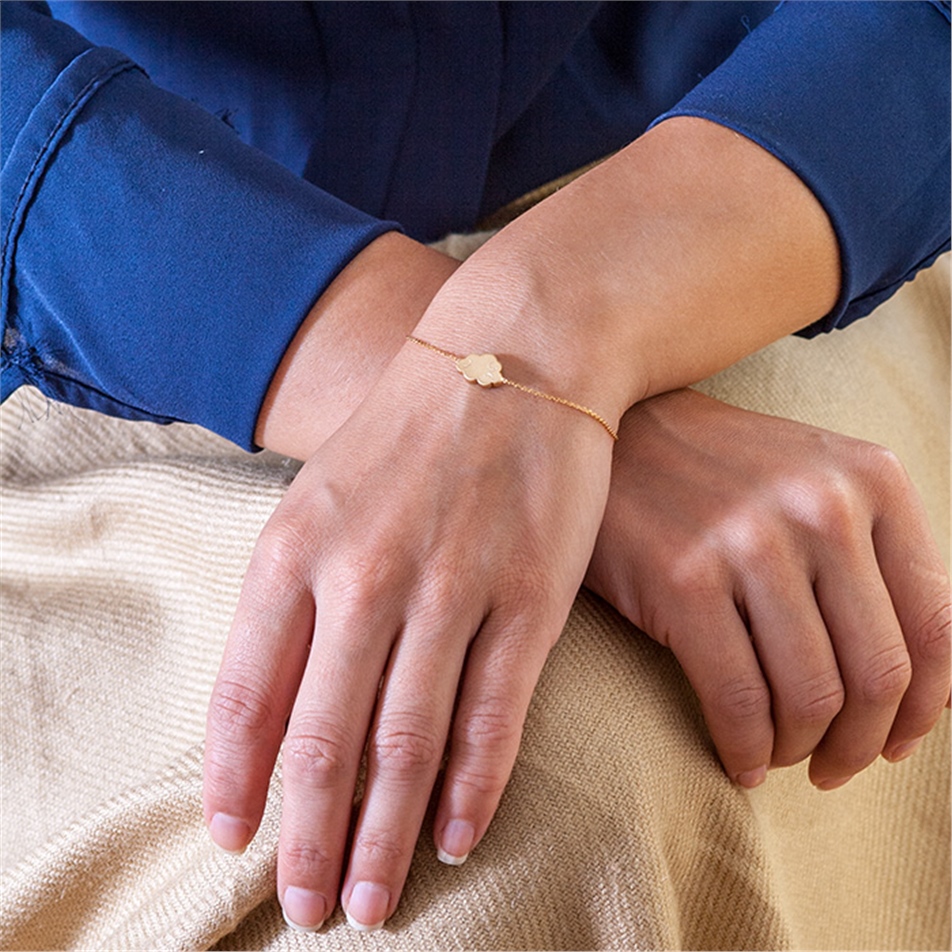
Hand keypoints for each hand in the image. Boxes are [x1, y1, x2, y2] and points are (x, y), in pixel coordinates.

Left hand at [203, 341, 613, 929]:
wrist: (512, 359)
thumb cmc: (409, 434)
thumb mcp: (320, 496)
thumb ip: (293, 595)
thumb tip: (273, 703)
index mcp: (296, 550)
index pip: (249, 696)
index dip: (238, 782)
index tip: (237, 842)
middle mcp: (365, 577)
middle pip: (324, 740)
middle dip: (309, 838)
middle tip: (308, 908)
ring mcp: (451, 588)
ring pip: (406, 744)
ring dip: (386, 837)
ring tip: (371, 900)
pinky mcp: (529, 597)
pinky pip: (494, 715)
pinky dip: (472, 788)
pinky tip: (457, 837)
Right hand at [586, 389, 950, 789]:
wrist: (610, 434)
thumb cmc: (714, 473)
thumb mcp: (812, 480)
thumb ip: (873, 558)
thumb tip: (929, 687)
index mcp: (871, 478)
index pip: (936, 624)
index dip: (925, 706)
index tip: (894, 741)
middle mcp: (822, 505)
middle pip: (878, 672)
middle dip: (861, 745)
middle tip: (834, 769)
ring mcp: (751, 540)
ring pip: (810, 697)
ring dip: (801, 750)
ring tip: (778, 755)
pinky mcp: (683, 579)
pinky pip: (738, 700)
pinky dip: (745, 749)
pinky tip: (738, 759)